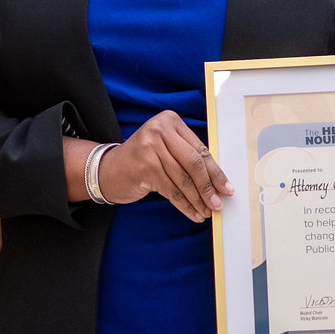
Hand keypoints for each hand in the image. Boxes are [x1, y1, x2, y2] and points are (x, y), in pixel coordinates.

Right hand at [96, 111, 232, 221]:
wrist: (108, 170)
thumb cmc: (143, 160)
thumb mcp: (165, 148)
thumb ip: (188, 156)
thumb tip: (217, 181)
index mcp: (169, 120)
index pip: (199, 149)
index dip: (215, 172)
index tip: (226, 188)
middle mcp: (159, 129)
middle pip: (193, 163)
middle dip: (208, 187)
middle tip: (218, 203)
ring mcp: (150, 147)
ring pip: (183, 179)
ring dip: (197, 199)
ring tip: (206, 211)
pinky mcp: (144, 167)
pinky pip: (171, 190)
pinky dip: (184, 205)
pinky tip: (192, 213)